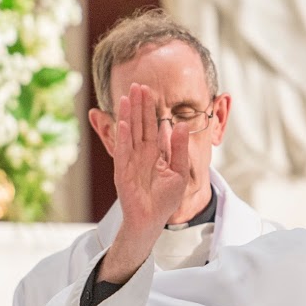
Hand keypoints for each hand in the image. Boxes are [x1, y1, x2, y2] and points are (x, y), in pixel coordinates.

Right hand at [99, 83, 190, 283]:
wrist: (152, 220)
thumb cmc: (165, 200)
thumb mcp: (179, 171)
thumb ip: (180, 148)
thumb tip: (182, 124)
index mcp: (154, 153)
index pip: (152, 126)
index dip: (151, 109)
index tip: (150, 90)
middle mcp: (141, 153)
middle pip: (140, 124)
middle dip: (139, 105)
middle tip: (138, 84)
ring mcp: (130, 161)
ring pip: (130, 133)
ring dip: (128, 115)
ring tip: (127, 96)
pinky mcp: (123, 171)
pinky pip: (123, 151)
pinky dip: (123, 137)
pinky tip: (124, 122)